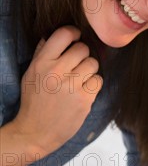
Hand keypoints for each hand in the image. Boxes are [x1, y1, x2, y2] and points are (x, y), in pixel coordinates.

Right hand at [11, 26, 102, 155]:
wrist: (35, 131)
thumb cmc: (34, 101)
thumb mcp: (31, 74)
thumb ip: (43, 54)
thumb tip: (52, 34)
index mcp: (41, 63)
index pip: (63, 35)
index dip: (74, 33)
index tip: (76, 38)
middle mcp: (56, 72)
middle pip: (83, 48)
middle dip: (82, 55)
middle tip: (76, 65)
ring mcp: (71, 86)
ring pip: (93, 63)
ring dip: (89, 70)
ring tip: (79, 79)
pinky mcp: (84, 99)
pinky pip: (98, 80)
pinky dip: (93, 85)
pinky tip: (83, 91)